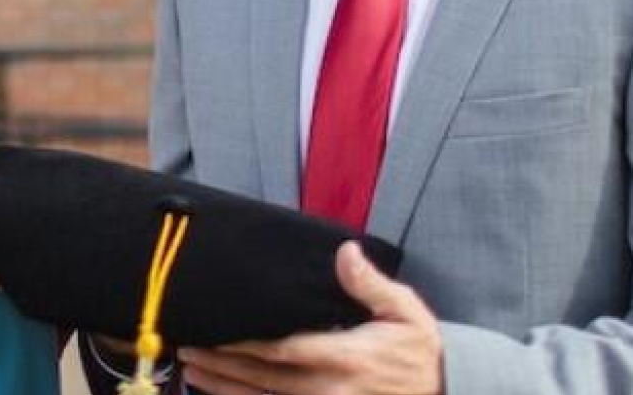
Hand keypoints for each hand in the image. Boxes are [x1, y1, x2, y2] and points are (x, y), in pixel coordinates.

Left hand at [178, 242, 443, 394]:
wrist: (446, 392)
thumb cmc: (420, 352)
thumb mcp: (406, 312)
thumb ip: (371, 285)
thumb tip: (345, 252)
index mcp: (346, 357)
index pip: (283, 351)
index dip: (244, 346)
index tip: (214, 334)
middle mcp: (330, 389)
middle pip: (264, 380)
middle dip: (222, 366)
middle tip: (186, 351)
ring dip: (226, 389)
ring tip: (192, 373)